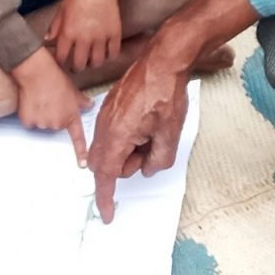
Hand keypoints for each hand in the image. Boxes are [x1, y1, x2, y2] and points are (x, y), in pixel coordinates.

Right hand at [11, 49, 89, 160]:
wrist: (37, 73)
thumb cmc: (56, 78)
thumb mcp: (73, 90)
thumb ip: (81, 101)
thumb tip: (89, 105)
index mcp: (71, 117)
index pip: (77, 138)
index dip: (80, 152)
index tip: (83, 165)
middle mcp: (58, 123)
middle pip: (54, 126)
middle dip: (53, 116)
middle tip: (50, 101)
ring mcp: (43, 124)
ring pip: (41, 124)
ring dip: (40, 115)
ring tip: (40, 99)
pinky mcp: (28, 122)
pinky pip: (29, 122)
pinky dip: (29, 115)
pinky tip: (31, 102)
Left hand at [46, 0, 125, 73]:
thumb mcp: (61, 11)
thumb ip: (54, 27)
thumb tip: (46, 41)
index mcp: (68, 33)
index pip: (62, 57)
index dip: (60, 62)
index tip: (62, 62)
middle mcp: (84, 38)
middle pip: (80, 65)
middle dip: (76, 68)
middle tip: (76, 66)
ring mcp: (101, 38)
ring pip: (97, 63)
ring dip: (92, 64)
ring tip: (90, 61)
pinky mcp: (114, 35)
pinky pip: (113, 54)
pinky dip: (108, 57)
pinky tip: (104, 54)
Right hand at [87, 50, 191, 220]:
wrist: (162, 60)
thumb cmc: (165, 94)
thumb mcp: (170, 135)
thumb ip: (157, 160)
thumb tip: (146, 168)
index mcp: (117, 137)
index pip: (106, 177)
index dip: (106, 198)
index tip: (107, 214)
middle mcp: (104, 128)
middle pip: (105, 164)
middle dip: (124, 167)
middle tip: (149, 151)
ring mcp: (105, 116)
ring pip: (109, 148)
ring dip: (128, 150)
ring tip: (151, 131)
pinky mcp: (109, 108)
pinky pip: (111, 133)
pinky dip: (126, 137)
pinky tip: (145, 122)